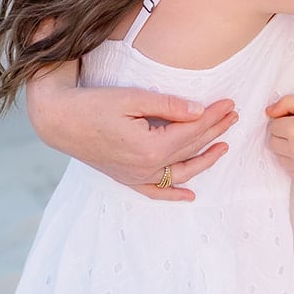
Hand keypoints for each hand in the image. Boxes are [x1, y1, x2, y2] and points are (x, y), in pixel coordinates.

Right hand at [27, 68, 237, 201]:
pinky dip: (173, 194)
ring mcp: (136, 176)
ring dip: (204, 161)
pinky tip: (189, 195)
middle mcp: (145, 168)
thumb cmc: (95, 104)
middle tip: (232, 115)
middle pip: (190, 148)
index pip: (192, 131)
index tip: (229, 103)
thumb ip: (169, 106)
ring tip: (223, 147)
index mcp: (150, 147)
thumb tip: (200, 111)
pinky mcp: (126, 178)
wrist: (60, 121)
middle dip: (214, 131)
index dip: (213, 116)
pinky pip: (154, 191)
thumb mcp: (133, 98)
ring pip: (180, 173)